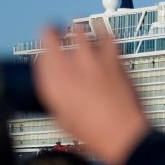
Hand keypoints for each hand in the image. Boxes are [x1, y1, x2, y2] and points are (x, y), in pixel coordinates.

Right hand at [34, 23, 150, 164]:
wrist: (124, 136)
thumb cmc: (93, 133)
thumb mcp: (62, 117)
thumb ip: (55, 92)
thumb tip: (52, 80)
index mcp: (52, 81)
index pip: (39, 45)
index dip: (44, 39)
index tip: (49, 39)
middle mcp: (70, 66)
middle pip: (57, 30)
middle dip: (60, 29)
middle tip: (64, 32)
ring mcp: (93, 60)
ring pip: (81, 28)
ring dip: (79, 28)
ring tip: (81, 30)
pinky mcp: (115, 60)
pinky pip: (107, 35)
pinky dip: (103, 32)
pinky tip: (103, 34)